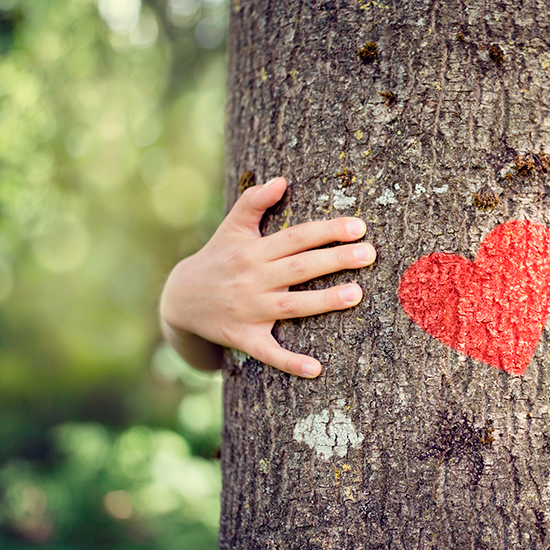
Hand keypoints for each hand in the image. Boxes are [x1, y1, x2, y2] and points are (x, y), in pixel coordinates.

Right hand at [159, 177, 375, 377]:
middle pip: (300, 268)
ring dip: (324, 302)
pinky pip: (269, 352)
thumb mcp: (230, 228)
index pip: (296, 237)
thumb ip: (253, 202)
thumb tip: (281, 180)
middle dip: (335, 260)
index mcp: (253, 251)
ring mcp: (248, 311)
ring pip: (291, 306)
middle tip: (370, 254)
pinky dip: (291, 361)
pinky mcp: (243, 338)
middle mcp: (252, 279)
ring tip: (357, 294)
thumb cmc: (217, 258)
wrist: (179, 301)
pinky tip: (317, 369)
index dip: (327, 231)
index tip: (359, 227)